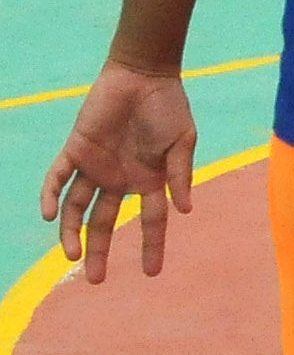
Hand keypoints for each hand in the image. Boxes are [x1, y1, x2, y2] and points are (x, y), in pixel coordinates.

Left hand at [41, 64, 198, 282]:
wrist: (142, 75)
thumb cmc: (168, 106)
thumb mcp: (183, 142)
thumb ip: (180, 174)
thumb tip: (184, 211)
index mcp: (149, 180)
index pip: (152, 222)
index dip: (152, 247)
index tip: (151, 274)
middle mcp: (119, 179)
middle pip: (105, 223)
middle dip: (100, 251)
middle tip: (95, 280)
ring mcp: (95, 167)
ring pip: (76, 208)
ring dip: (71, 232)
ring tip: (71, 256)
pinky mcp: (75, 150)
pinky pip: (58, 178)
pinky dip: (50, 196)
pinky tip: (48, 215)